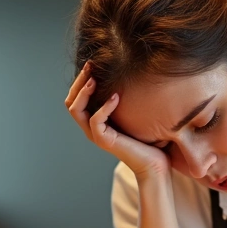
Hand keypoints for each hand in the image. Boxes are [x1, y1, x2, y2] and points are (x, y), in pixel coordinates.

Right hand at [65, 62, 169, 178]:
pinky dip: (104, 107)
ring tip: (95, 79)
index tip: (92, 63)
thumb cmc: (149, 139)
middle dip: (78, 81)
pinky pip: (95, 120)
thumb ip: (126, 99)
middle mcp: (91, 127)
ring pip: (76, 110)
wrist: (155, 163)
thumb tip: (130, 73)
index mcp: (95, 120)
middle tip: (91, 65)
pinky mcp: (104, 141)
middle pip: (71, 102)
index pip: (75, 98)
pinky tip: (116, 97)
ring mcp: (96, 135)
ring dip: (84, 92)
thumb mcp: (134, 114)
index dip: (80, 80)